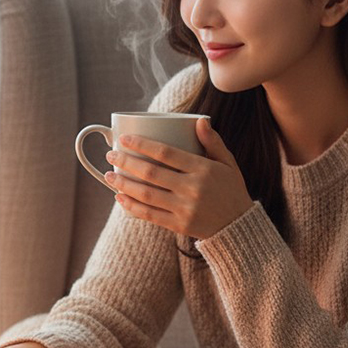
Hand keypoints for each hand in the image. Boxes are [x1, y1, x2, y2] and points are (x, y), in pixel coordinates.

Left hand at [102, 118, 253, 239]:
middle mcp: (192, 188)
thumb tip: (200, 120)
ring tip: (108, 175)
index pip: (166, 153)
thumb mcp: (228, 163)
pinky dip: (131, 206)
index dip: (142, 144)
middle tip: (110, 155)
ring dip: (123, 184)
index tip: (124, 139)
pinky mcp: (178, 225)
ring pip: (146, 194)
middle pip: (151, 173)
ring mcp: (184, 208)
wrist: (239, 227)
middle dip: (126, 162)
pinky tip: (119, 197)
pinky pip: (149, 215)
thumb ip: (213, 142)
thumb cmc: (231, 190)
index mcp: (203, 169)